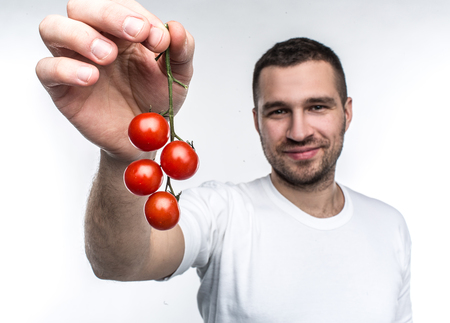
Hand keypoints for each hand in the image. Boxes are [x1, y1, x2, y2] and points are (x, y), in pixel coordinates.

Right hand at [36, 0, 194, 160]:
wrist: (143, 140)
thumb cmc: (154, 102)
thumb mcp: (178, 78)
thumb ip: (181, 52)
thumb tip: (176, 29)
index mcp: (122, 33)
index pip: (119, 6)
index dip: (137, 15)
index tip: (158, 38)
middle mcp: (94, 40)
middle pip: (82, 7)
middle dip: (109, 14)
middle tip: (135, 33)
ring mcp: (74, 61)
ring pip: (52, 27)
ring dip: (80, 35)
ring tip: (107, 56)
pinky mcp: (61, 88)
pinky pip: (46, 69)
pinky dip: (65, 68)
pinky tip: (91, 78)